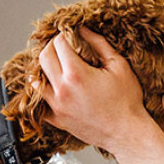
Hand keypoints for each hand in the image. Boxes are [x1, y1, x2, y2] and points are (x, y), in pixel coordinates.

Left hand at [36, 27, 154, 153]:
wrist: (127, 133)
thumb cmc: (127, 102)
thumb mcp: (118, 65)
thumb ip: (99, 44)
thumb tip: (84, 29)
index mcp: (76, 74)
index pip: (58, 44)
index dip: (64, 35)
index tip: (70, 34)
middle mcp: (62, 90)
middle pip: (43, 58)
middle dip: (51, 47)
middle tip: (62, 46)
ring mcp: (57, 107)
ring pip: (36, 80)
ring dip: (43, 68)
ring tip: (56, 64)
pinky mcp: (58, 120)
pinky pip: (40, 103)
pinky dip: (43, 92)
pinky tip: (52, 87)